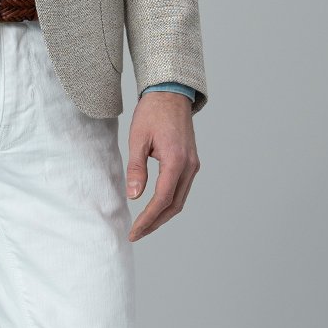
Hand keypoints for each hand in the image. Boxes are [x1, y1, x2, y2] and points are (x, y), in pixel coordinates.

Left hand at [125, 91, 199, 241]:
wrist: (171, 94)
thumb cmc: (152, 113)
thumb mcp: (138, 139)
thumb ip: (136, 169)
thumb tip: (133, 196)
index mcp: (176, 160)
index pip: (162, 199)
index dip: (148, 219)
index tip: (134, 231)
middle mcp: (189, 166)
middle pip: (174, 205)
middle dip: (155, 222)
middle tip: (136, 234)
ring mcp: (193, 165)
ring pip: (180, 200)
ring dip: (163, 215)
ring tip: (144, 226)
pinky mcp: (191, 163)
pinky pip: (182, 189)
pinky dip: (169, 203)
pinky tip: (155, 208)